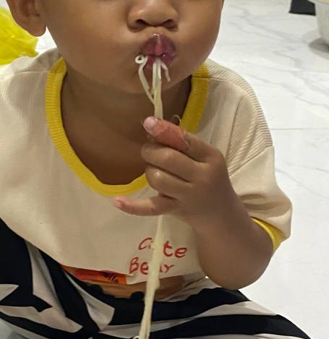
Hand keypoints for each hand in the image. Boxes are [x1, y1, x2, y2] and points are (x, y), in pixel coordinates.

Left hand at [114, 117, 235, 224]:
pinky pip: (151, 208)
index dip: (163, 131)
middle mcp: (203, 176)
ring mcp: (189, 196)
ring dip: (149, 172)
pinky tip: (117, 201)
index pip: (185, 140)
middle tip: (148, 151)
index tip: (147, 123)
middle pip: (168, 159)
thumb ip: (183, 143)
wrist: (221, 214)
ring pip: (158, 179)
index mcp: (211, 157)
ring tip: (155, 171)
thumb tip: (151, 126)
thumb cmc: (209, 178)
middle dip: (151, 151)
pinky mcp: (175, 210)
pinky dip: (133, 206)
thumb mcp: (205, 158)